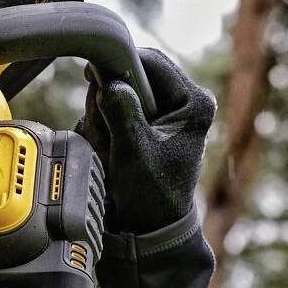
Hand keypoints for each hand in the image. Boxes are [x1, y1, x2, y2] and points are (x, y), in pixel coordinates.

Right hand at [75, 47, 215, 235]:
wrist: (150, 226)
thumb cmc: (150, 195)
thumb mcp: (134, 152)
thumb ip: (122, 113)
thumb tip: (110, 82)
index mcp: (194, 103)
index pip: (152, 62)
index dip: (120, 61)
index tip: (93, 71)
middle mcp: (184, 101)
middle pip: (134, 74)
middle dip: (110, 98)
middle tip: (104, 127)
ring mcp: (166, 112)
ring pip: (120, 91)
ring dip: (105, 114)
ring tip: (109, 144)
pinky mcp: (149, 122)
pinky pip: (116, 109)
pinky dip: (105, 124)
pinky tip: (108, 146)